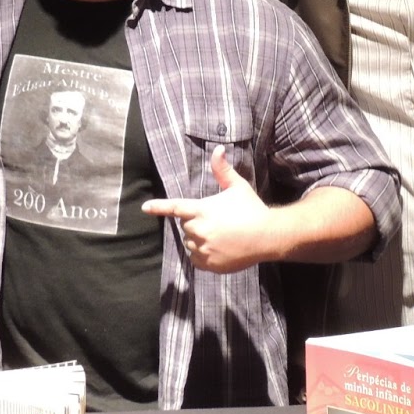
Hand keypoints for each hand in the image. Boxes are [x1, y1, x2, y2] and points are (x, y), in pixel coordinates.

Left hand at [142, 145, 272, 273]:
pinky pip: (195, 259)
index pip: (175, 207)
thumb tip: (218, 149)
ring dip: (198, 239)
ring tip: (220, 235)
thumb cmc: (252, 209)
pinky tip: (218, 248)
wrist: (268, 236)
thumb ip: (223, 170)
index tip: (145, 207)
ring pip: (189, 243)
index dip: (159, 207)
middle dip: (195, 222)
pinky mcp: (209, 264)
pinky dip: (202, 254)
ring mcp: (203, 249)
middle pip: (185, 226)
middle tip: (216, 220)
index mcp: (202, 210)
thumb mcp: (237, 187)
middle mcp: (199, 230)